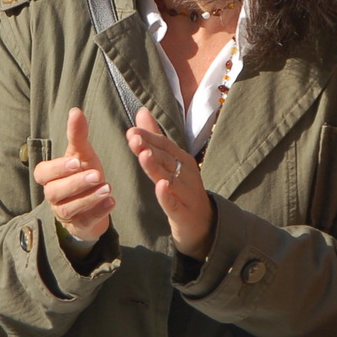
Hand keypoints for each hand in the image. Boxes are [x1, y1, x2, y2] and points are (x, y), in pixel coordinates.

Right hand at [34, 107, 115, 243]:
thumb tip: (75, 110)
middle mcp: (52, 197)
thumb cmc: (82, 173)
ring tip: (108, 187)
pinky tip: (112, 202)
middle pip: (56, 192)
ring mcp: (65, 214)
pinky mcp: (79, 226)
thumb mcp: (82, 154)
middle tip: (96, 175)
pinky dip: (99, 212)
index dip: (58, 168)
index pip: (44, 173)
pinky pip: (86, 222)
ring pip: (70, 208)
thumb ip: (77, 135)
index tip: (76, 161)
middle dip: (76, 183)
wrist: (92, 202)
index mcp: (48, 177)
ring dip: (89, 198)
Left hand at [128, 107, 214, 258]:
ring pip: (169, 178)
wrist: (204, 224)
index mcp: (182, 160)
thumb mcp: (170, 162)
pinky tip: (160, 186)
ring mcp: (186, 193)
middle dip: (149, 148)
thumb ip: (155, 138)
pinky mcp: (183, 213)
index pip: (165, 145)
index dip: (149, 137)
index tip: (131, 131)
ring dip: (156, 167)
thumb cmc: (183, 189)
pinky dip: (166, 196)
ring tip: (143, 156)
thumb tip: (142, 111)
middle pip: (166, 159)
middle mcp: (186, 174)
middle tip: (133, 138)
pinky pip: (174, 204)